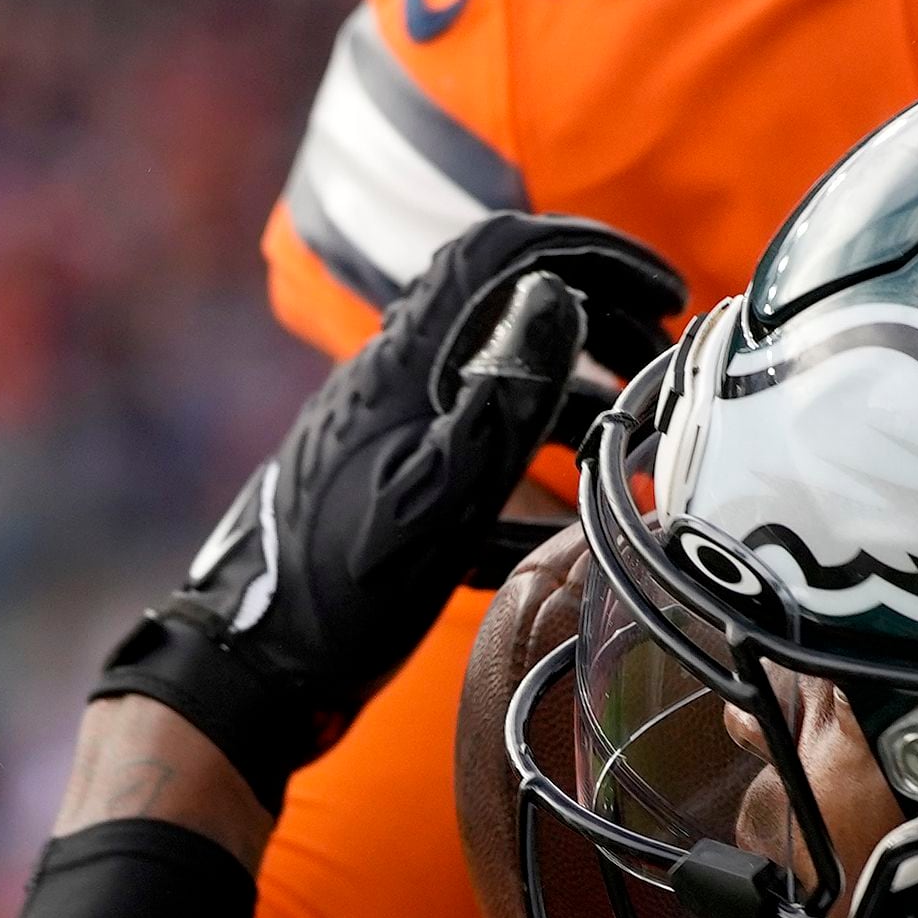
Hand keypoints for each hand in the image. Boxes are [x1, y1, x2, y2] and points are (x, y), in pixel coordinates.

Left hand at [93, 214, 678, 808]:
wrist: (250, 665)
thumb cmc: (340, 591)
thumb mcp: (438, 498)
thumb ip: (502, 398)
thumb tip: (557, 294)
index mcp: (406, 362)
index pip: (505, 253)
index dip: (594, 252)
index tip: (666, 293)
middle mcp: (395, 378)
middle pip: (509, 306)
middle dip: (600, 319)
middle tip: (664, 359)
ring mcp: (388, 429)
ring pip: (498, 382)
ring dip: (574, 399)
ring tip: (634, 443)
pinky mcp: (384, 480)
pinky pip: (473, 454)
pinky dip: (530, 479)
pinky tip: (567, 531)